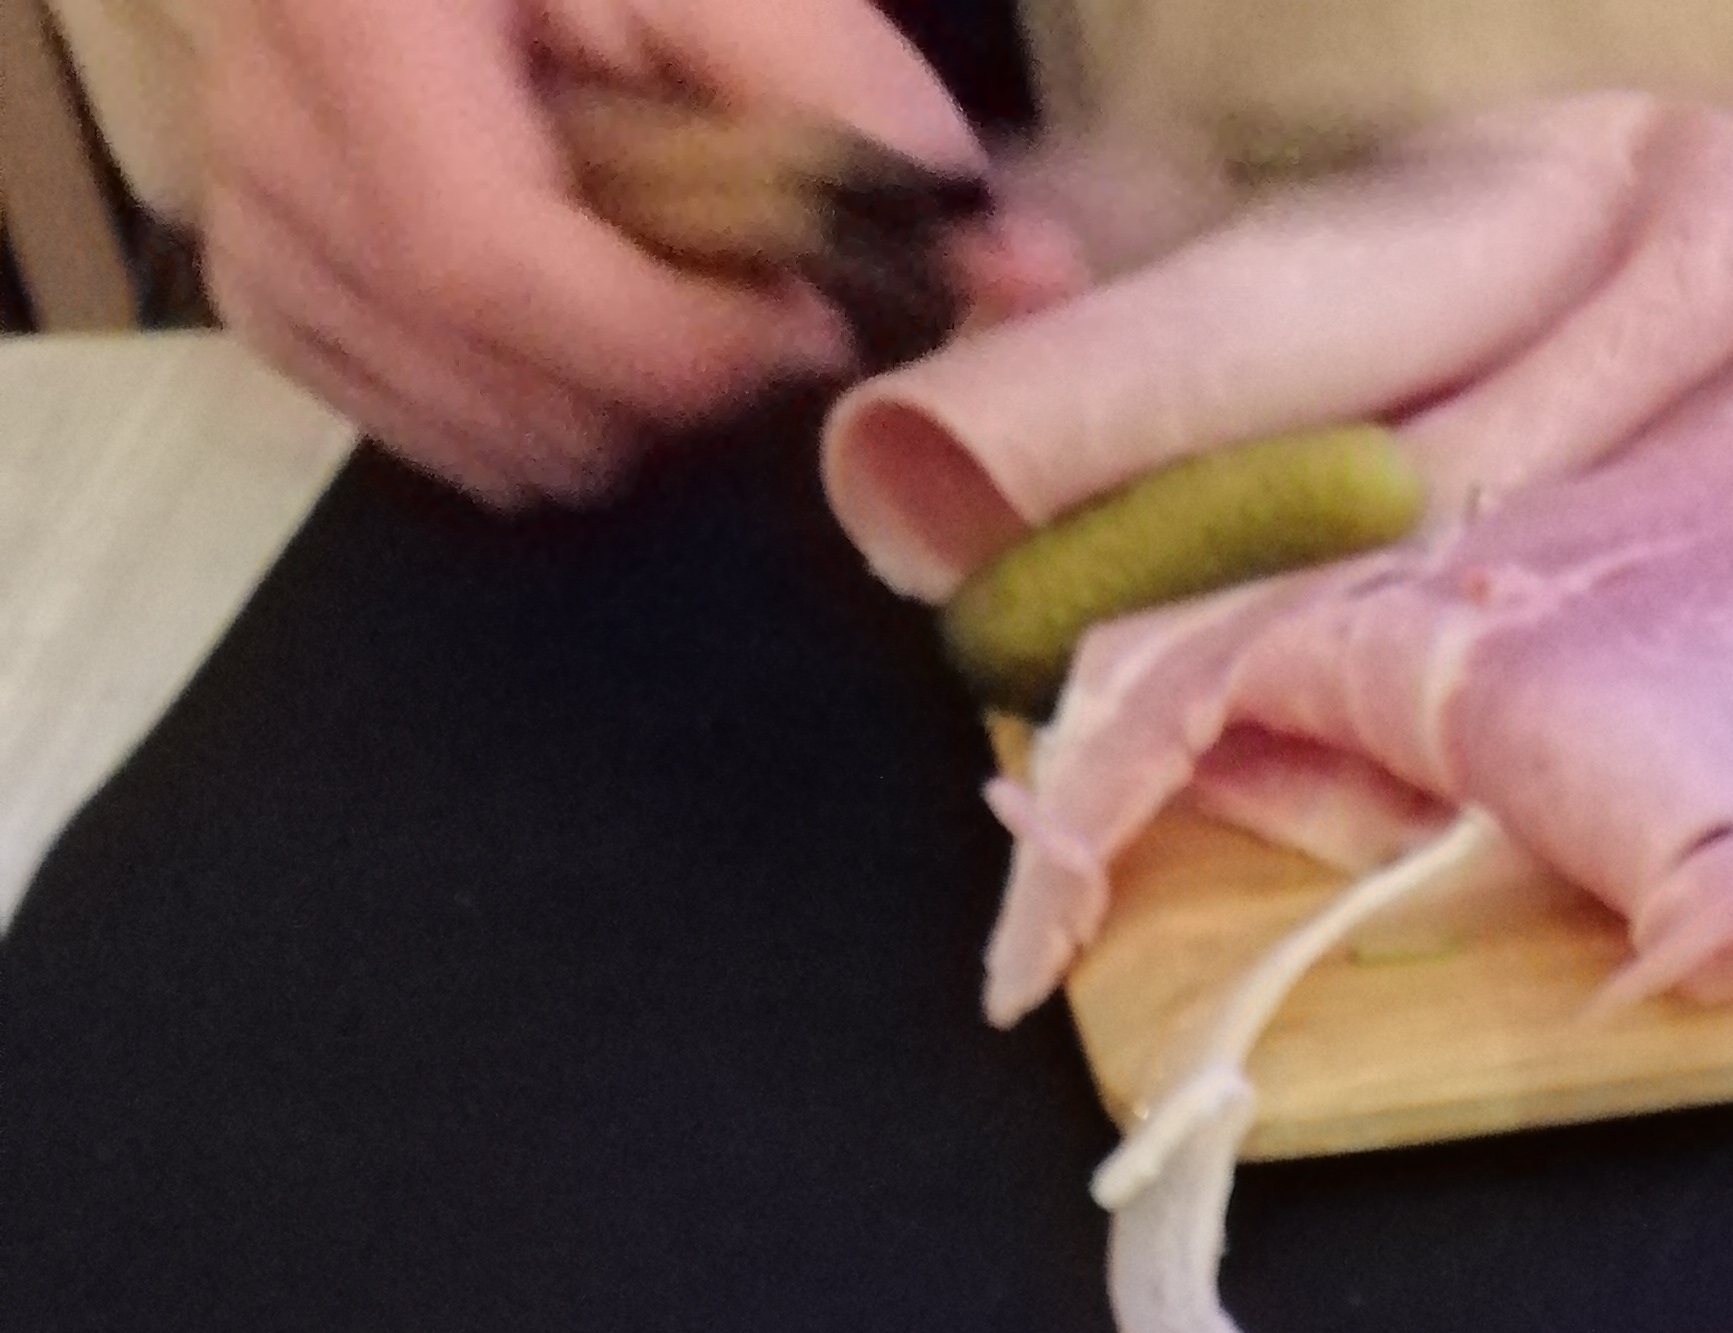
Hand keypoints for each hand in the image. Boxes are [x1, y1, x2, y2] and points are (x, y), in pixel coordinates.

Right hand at [198, 0, 984, 506]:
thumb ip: (846, 102)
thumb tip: (1031, 277)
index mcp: (358, 18)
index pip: (485, 261)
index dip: (669, 339)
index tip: (804, 322)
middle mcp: (265, 119)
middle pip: (496, 375)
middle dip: (664, 378)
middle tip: (733, 283)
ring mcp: (248, 210)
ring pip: (479, 437)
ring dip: (611, 405)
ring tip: (644, 267)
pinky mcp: (260, 278)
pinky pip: (420, 433)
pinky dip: (530, 413)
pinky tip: (568, 306)